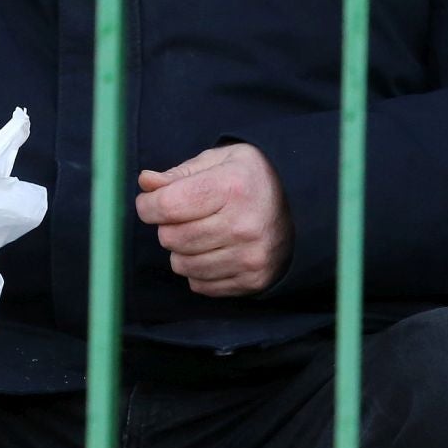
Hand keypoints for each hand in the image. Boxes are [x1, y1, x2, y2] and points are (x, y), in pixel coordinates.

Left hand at [134, 144, 292, 297]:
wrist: (302, 204)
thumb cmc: (252, 178)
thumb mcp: (219, 161)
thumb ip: (178, 174)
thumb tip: (145, 183)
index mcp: (233, 186)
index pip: (166, 205)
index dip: (148, 204)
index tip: (152, 201)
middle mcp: (244, 224)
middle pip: (170, 238)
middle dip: (168, 226)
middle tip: (185, 216)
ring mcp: (250, 256)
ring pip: (181, 265)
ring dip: (182, 251)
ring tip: (203, 233)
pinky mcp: (253, 280)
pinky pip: (200, 285)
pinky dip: (199, 271)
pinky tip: (216, 251)